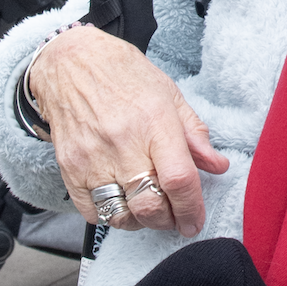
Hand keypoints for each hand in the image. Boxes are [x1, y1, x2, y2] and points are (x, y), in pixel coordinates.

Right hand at [28, 24, 228, 236]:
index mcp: (154, 122)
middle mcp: (123, 143)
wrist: (72, 63)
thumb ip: (194, 134)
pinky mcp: (69, 169)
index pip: (179, 179)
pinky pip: (93, 212)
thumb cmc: (125, 76)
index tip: (195, 221)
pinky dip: (111, 215)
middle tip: (175, 215)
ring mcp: (92, 159)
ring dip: (141, 222)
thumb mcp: (170, 94)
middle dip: (169, 220)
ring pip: (122, 216)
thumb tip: (217, 165)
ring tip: (149, 208)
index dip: (192, 208)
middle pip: (150, 206)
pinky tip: (122, 200)